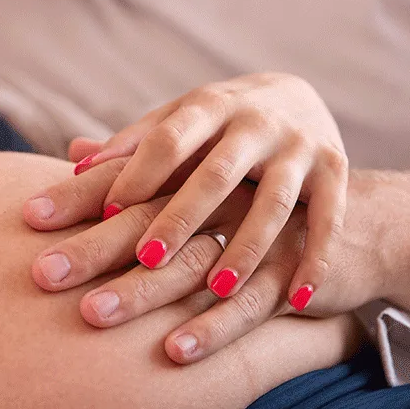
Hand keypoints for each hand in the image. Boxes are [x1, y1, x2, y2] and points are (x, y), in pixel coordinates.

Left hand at [46, 74, 347, 311]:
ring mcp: (298, 148)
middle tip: (146, 259)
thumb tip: (73, 160)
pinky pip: (328, 222)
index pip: (165, 140)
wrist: (307, 107)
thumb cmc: (217, 129)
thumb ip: (133, 144)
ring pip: (273, 201)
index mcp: (207, 108)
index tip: (104, 215)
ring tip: (216, 288)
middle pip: (213, 174)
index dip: (135, 176)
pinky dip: (317, 260)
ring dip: (246, 246)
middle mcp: (254, 123)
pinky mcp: (336, 174)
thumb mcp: (180, 126)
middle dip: (180, 217)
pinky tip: (299, 301)